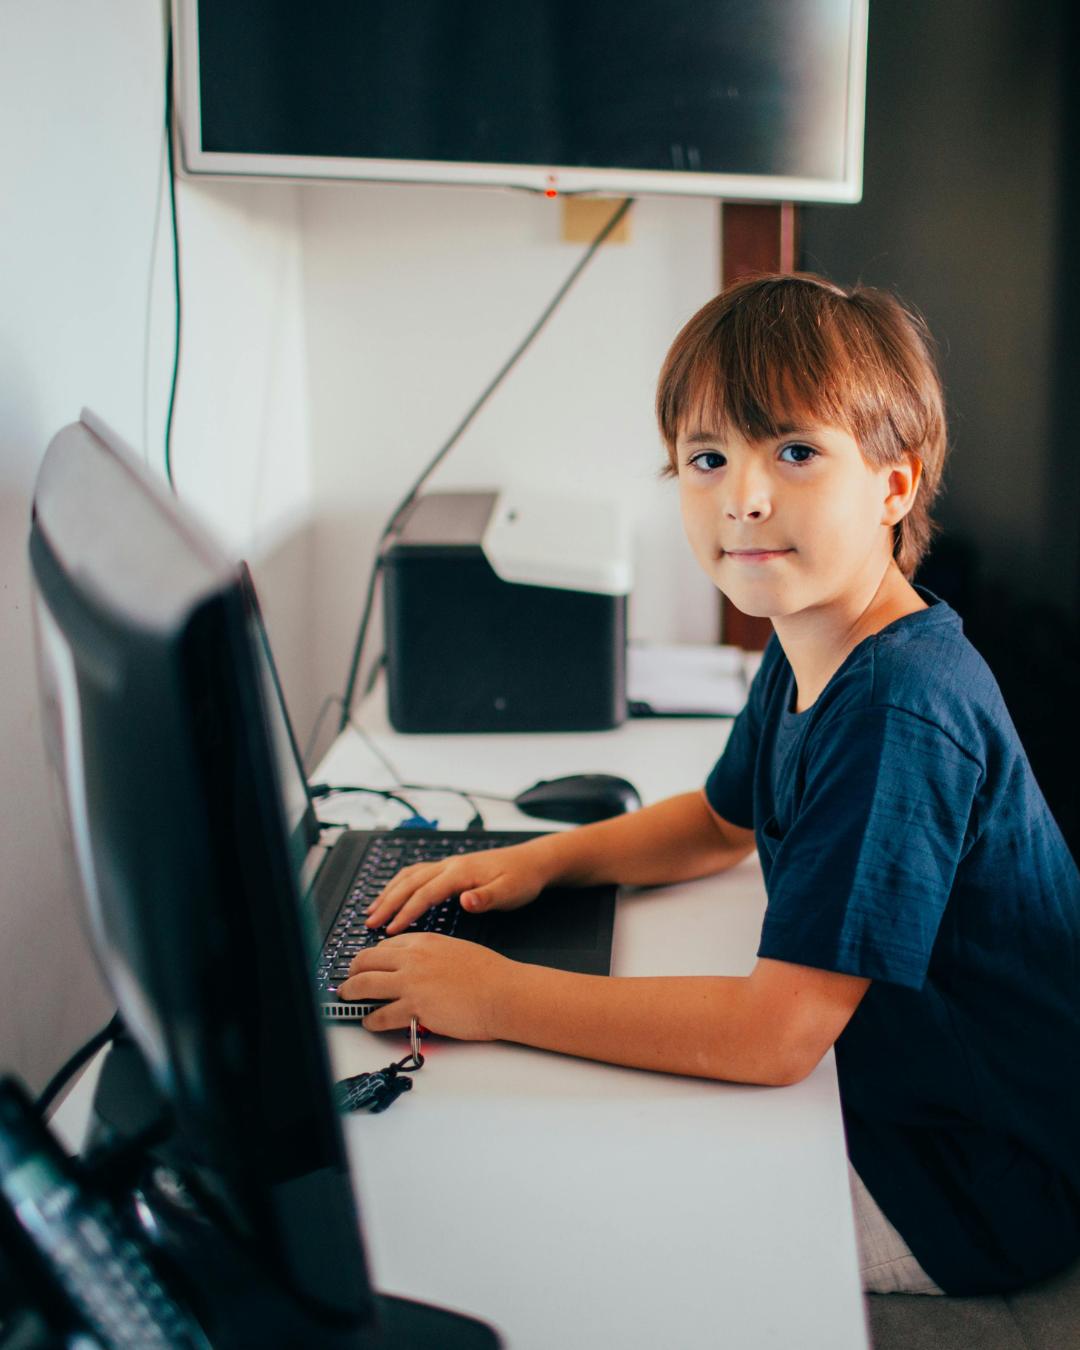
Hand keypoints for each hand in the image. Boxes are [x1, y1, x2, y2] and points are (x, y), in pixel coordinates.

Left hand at [337, 933, 510, 1039]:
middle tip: (348, 981)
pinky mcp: (414, 1008)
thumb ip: (430, 954)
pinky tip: (370, 1022)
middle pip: (365, 962)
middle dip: (352, 973)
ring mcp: (411, 983)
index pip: (383, 946)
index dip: (370, 958)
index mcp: (423, 941)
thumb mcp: (454, 949)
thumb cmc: (488, 974)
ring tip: (348, 999)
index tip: (366, 965)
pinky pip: (380, 1015)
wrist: (503, 993)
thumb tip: (416, 966)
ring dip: (351, 994)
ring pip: (364, 986)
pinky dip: (370, 1020)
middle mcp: (412, 959)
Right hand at [364, 841, 554, 935]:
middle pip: (410, 882)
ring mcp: (448, 865)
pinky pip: (416, 873)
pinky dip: (399, 884)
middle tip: (370, 923)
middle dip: (388, 903)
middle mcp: (450, 865)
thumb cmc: (522, 879)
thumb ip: (486, 898)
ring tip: (371, 911)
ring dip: (388, 892)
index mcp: (461, 872)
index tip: (390, 930)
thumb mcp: (510, 892)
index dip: (406, 912)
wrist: (533, 861)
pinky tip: (392, 895)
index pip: (426, 893)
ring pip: (409, 876)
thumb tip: (465, 901)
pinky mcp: (450, 868)